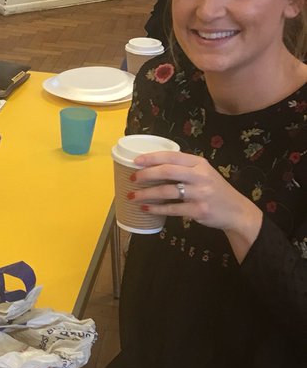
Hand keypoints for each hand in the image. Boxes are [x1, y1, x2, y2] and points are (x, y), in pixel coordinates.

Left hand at [130, 151, 262, 259]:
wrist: (236, 211)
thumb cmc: (215, 191)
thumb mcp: (204, 174)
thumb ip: (184, 169)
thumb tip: (152, 168)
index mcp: (199, 163)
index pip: (172, 156)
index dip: (151, 157)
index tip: (136, 161)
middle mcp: (200, 176)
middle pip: (167, 171)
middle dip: (146, 174)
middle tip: (132, 178)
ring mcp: (200, 193)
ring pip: (166, 191)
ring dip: (146, 194)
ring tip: (133, 196)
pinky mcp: (198, 210)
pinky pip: (172, 208)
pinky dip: (156, 208)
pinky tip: (146, 208)